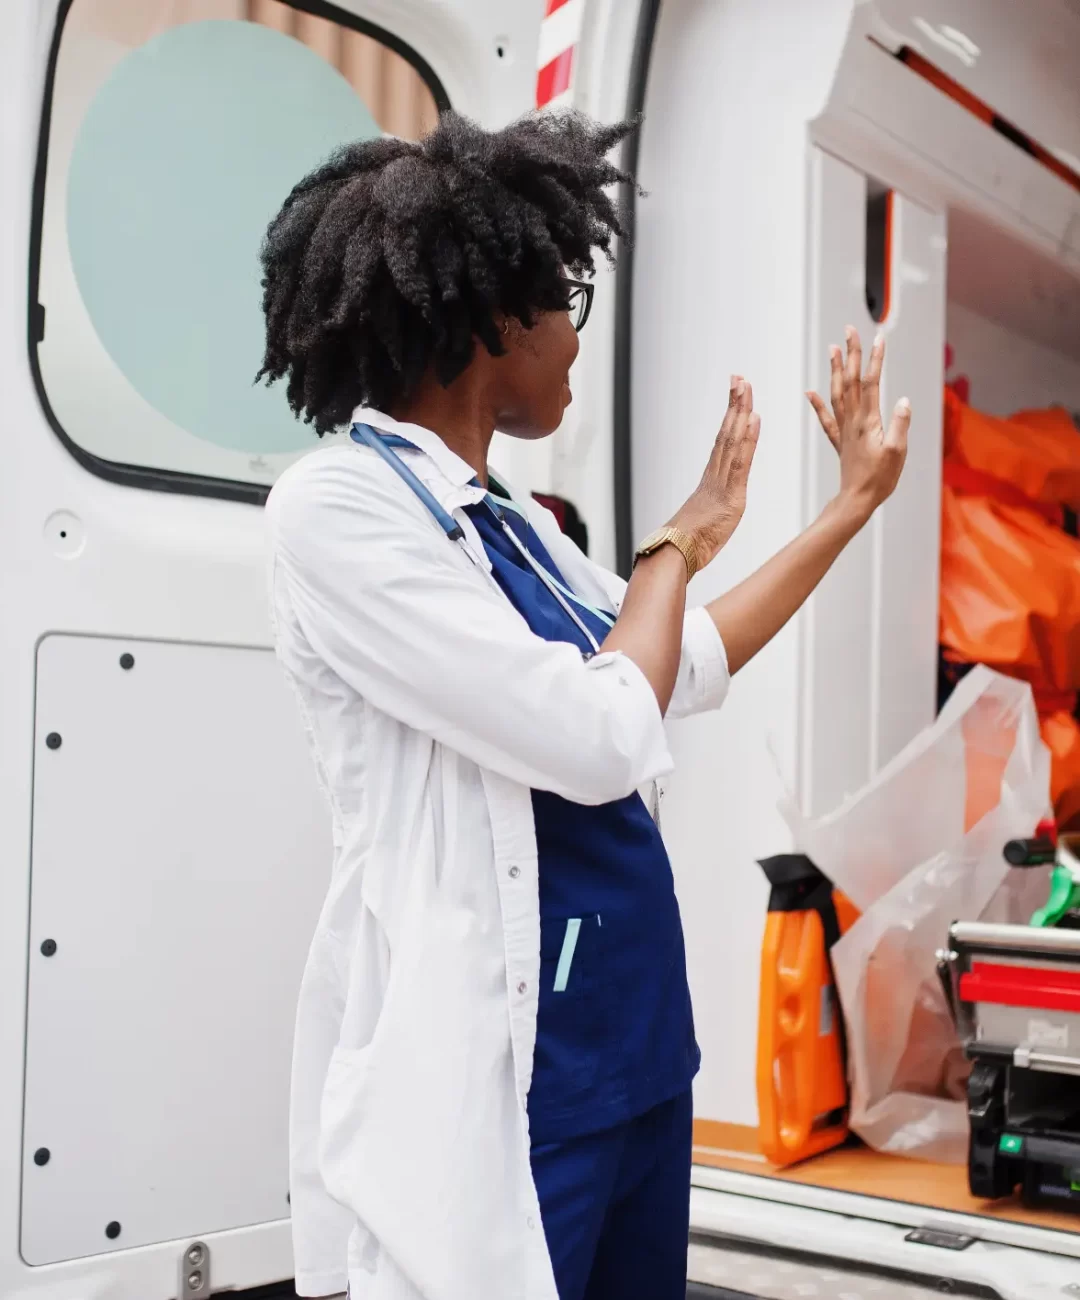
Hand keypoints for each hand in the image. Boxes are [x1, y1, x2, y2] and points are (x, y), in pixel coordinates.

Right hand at [670, 375, 760, 569]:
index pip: (723, 444)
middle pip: (726, 433)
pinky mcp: (730, 497)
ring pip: (732, 439)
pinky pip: (740, 462)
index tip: (735, 397)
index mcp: (709, 483)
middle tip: (739, 378)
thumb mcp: (699, 530)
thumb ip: (704, 519)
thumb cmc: (681, 548)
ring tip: (745, 385)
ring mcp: (720, 484)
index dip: (730, 419)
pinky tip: (753, 418)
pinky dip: (748, 438)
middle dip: (734, 404)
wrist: (672, 556)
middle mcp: (713, 477)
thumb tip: (700, 522)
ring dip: (740, 411)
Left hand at [807, 328, 909, 524]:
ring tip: (833, 349)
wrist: (857, 499)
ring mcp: (844, 430)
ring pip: (837, 393)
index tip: (877, 338)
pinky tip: (810, 392)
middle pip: (850, 381)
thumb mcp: (897, 452)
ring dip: (835, 370)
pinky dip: (817, 404)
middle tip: (850, 330)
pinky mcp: (840, 441)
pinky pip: (826, 418)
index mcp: (868, 421)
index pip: (870, 383)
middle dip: (851, 354)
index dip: (874, 359)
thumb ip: (900, 425)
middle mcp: (853, 421)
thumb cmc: (880, 479)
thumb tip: (902, 400)